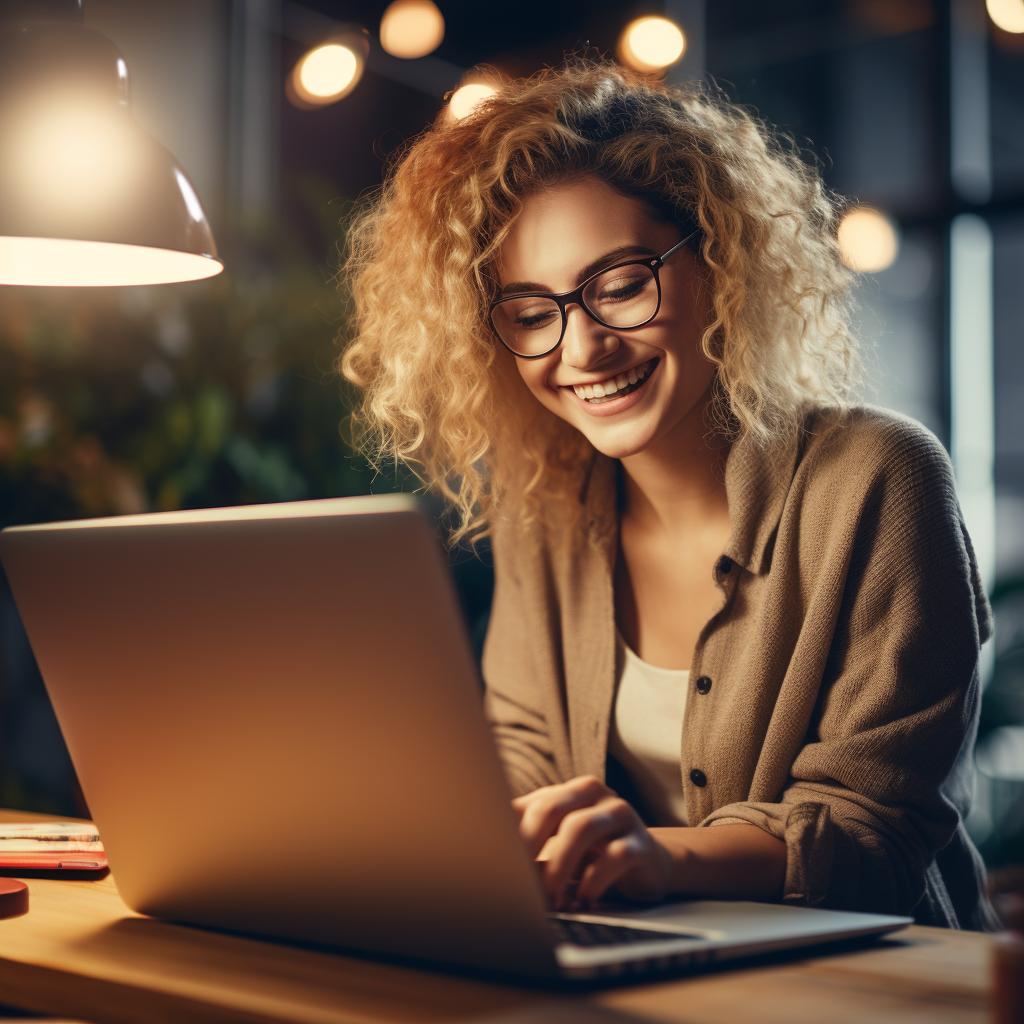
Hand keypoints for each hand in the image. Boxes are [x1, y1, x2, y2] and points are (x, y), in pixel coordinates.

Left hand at [511, 775, 674, 908]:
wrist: (646, 864)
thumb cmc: (592, 854)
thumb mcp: (559, 844)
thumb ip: (530, 842)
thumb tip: (486, 855)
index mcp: (569, 791)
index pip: (531, 804)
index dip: (511, 834)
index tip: (497, 864)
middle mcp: (595, 795)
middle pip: (552, 807)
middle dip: (530, 846)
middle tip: (520, 880)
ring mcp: (621, 815)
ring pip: (582, 827)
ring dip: (560, 866)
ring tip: (552, 897)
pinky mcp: (642, 843)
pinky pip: (616, 856)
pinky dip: (594, 881)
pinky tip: (584, 899)